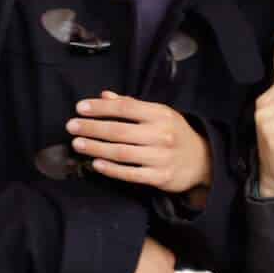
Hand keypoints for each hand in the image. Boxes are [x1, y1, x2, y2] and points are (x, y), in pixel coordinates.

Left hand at [69, 93, 212, 194]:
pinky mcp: (160, 177)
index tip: (80, 108)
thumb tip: (105, 95)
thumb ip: (132, 105)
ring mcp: (161, 157)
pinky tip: (96, 164)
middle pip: (119, 130)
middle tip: (71, 126)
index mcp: (160, 114)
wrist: (202, 160)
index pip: (125, 107)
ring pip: (121, 152)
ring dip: (96, 148)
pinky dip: (111, 169)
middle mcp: (161, 134)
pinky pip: (130, 173)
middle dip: (92, 128)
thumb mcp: (159, 114)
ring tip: (77, 144)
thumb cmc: (174, 133)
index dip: (101, 107)